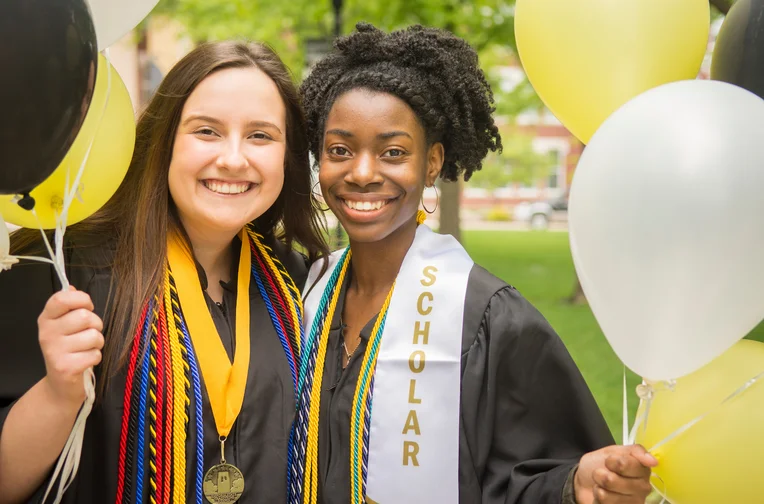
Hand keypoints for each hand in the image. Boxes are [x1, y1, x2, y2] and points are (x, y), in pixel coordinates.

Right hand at [37, 287, 103, 406]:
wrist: (60, 385)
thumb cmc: (69, 350)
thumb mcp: (64, 326)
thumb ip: (69, 306)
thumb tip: (72, 287)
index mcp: (46, 319)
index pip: (62, 298)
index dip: (81, 299)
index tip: (87, 307)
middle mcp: (47, 333)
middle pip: (85, 316)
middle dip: (96, 324)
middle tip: (89, 333)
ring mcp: (54, 351)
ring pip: (94, 336)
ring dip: (97, 343)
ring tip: (87, 348)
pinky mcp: (65, 367)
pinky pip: (95, 354)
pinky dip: (96, 357)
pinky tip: (85, 361)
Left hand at [574, 444, 656, 503]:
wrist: (587, 479)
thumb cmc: (603, 463)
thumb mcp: (616, 450)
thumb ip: (636, 451)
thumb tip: (653, 461)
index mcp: (643, 471)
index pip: (623, 464)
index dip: (611, 461)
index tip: (609, 461)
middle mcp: (642, 489)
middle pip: (611, 480)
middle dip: (600, 474)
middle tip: (602, 473)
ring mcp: (633, 503)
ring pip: (604, 495)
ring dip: (597, 487)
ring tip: (602, 485)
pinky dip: (596, 499)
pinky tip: (602, 497)